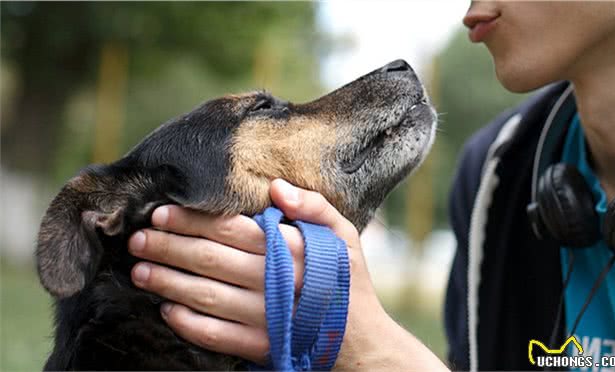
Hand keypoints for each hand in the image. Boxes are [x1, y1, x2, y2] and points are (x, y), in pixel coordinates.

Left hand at [128, 179, 446, 369]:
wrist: (360, 340)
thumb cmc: (347, 280)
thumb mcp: (344, 235)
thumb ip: (314, 206)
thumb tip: (276, 186)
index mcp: (290, 248)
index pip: (230, 228)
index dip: (192, 220)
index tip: (161, 213)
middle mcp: (274, 280)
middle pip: (210, 259)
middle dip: (168, 247)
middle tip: (137, 239)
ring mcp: (265, 316)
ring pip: (207, 296)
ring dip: (169, 282)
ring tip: (139, 271)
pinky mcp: (261, 346)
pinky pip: (216, 336)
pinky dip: (189, 323)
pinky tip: (167, 310)